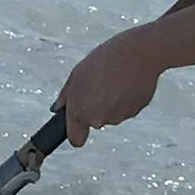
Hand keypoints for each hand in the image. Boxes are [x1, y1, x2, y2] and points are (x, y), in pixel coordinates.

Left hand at [55, 26, 166, 145]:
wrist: (137, 54)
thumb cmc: (104, 60)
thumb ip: (65, 97)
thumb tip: (57, 109)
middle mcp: (98, 119)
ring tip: (114, 80)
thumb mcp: (76, 74)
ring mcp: (118, 117)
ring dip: (111, 102)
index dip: (76, 132)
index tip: (78, 125)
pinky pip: (126, 109)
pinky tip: (126, 82)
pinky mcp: (135, 112)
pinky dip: (126, 99)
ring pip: (111, 114)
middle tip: (99, 84)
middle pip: (94, 122)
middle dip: (95, 108)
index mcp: (80, 112)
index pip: (76, 140)